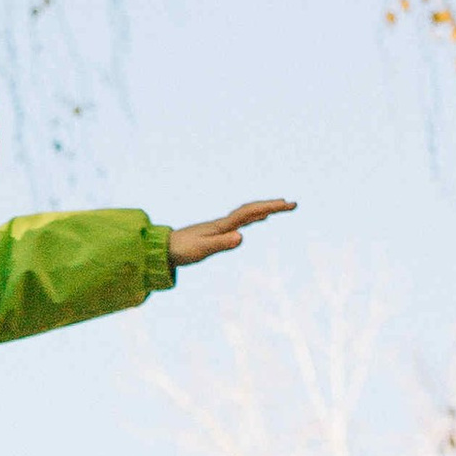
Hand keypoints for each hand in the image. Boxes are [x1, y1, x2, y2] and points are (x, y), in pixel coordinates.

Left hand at [168, 197, 295, 266]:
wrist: (162, 249)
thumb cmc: (181, 250)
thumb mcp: (203, 250)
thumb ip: (221, 244)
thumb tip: (242, 237)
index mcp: (223, 225)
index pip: (250, 212)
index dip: (270, 207)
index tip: (287, 204)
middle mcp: (223, 223)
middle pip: (252, 210)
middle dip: (272, 206)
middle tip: (293, 204)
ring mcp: (220, 227)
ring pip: (247, 214)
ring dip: (265, 209)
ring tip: (281, 207)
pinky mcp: (216, 233)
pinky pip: (241, 222)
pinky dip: (253, 218)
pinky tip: (258, 220)